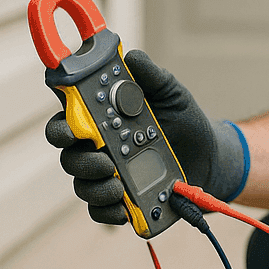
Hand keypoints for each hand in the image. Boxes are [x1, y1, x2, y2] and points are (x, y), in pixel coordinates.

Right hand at [46, 48, 245, 224]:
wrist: (208, 155)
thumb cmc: (183, 120)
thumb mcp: (171, 93)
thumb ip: (151, 76)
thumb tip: (131, 58)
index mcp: (101, 117)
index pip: (67, 117)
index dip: (61, 122)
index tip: (71, 127)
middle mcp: (97, 146)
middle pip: (68, 152)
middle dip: (78, 156)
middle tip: (103, 159)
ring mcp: (106, 174)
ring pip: (81, 183)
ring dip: (94, 184)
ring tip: (118, 184)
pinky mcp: (119, 200)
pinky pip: (101, 211)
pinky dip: (108, 211)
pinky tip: (123, 207)